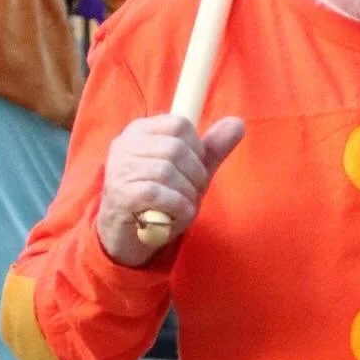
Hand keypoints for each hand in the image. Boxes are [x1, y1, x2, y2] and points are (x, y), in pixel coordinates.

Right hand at [96, 113, 243, 267]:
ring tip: (181, 206)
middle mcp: (125, 145)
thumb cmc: (160, 200)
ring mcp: (120, 169)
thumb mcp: (189, 172)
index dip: (197, 149)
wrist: (129, 236)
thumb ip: (211, 149)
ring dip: (186, 195)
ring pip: (168, 172)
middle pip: (176, 149)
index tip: (193, 170)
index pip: (179, 124)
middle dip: (195, 175)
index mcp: (140, 131)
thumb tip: (238, 123)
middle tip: (190, 193)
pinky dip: (179, 208)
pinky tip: (177, 216)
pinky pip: (161, 195)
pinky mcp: (122, 195)